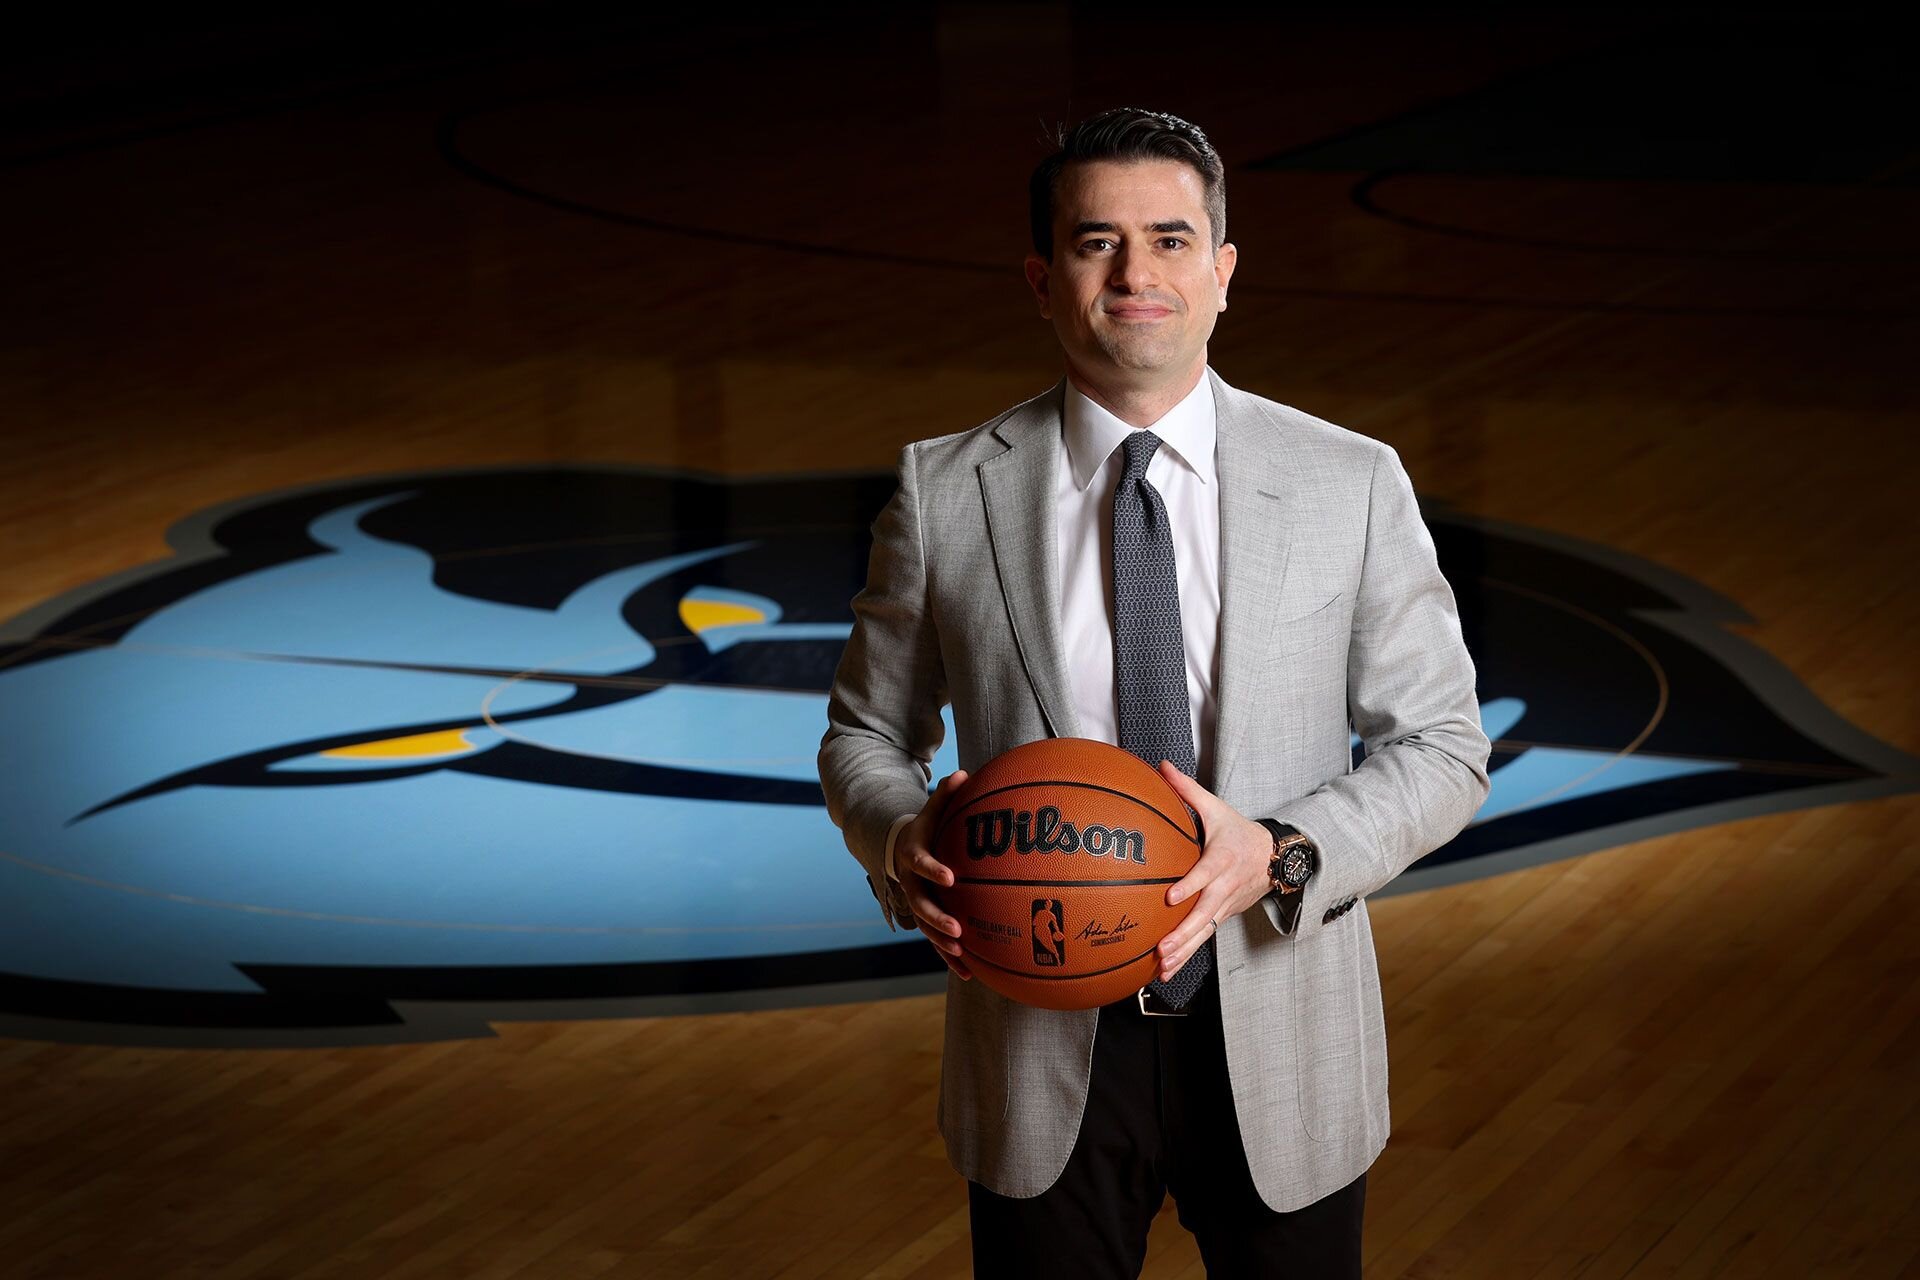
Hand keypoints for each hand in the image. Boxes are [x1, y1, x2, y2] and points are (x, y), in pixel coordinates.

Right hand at [894, 768, 972, 979]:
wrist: (901, 848)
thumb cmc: (925, 827)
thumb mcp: (931, 809)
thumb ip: (946, 794)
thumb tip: (964, 773)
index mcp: (912, 855)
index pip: (921, 863)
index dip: (933, 870)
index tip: (951, 877)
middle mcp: (910, 883)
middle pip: (920, 903)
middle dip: (936, 917)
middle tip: (957, 928)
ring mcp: (916, 902)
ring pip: (926, 927)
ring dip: (941, 942)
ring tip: (960, 953)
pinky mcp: (926, 917)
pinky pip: (936, 940)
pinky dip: (949, 957)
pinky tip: (968, 974)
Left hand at [1152, 760, 1273, 981]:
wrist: (1275, 856)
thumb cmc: (1238, 830)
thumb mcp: (1216, 807)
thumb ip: (1187, 789)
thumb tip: (1160, 766)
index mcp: (1222, 858)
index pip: (1206, 873)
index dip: (1190, 886)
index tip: (1171, 897)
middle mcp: (1225, 886)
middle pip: (1205, 913)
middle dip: (1183, 933)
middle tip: (1162, 947)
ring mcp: (1226, 905)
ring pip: (1205, 931)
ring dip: (1184, 951)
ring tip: (1162, 966)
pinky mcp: (1224, 916)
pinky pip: (1205, 937)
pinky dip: (1187, 955)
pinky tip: (1167, 970)